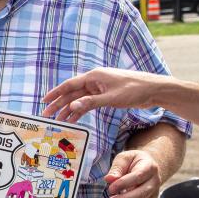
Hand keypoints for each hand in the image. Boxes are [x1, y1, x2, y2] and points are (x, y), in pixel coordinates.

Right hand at [42, 67, 167, 122]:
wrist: (154, 89)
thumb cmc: (135, 90)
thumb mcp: (111, 97)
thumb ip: (90, 103)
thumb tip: (72, 107)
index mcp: (94, 76)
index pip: (69, 85)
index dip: (55, 93)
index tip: (44, 101)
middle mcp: (94, 81)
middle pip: (72, 93)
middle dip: (59, 104)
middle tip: (47, 115)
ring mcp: (100, 88)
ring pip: (79, 99)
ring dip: (69, 109)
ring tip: (59, 120)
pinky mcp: (106, 95)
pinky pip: (89, 103)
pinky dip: (81, 110)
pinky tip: (74, 119)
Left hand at [96, 149, 160, 197]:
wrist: (146, 167)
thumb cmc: (133, 162)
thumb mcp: (123, 158)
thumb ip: (117, 168)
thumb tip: (109, 179)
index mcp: (149, 167)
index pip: (138, 176)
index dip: (123, 183)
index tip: (110, 188)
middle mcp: (154, 182)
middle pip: (141, 194)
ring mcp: (153, 194)